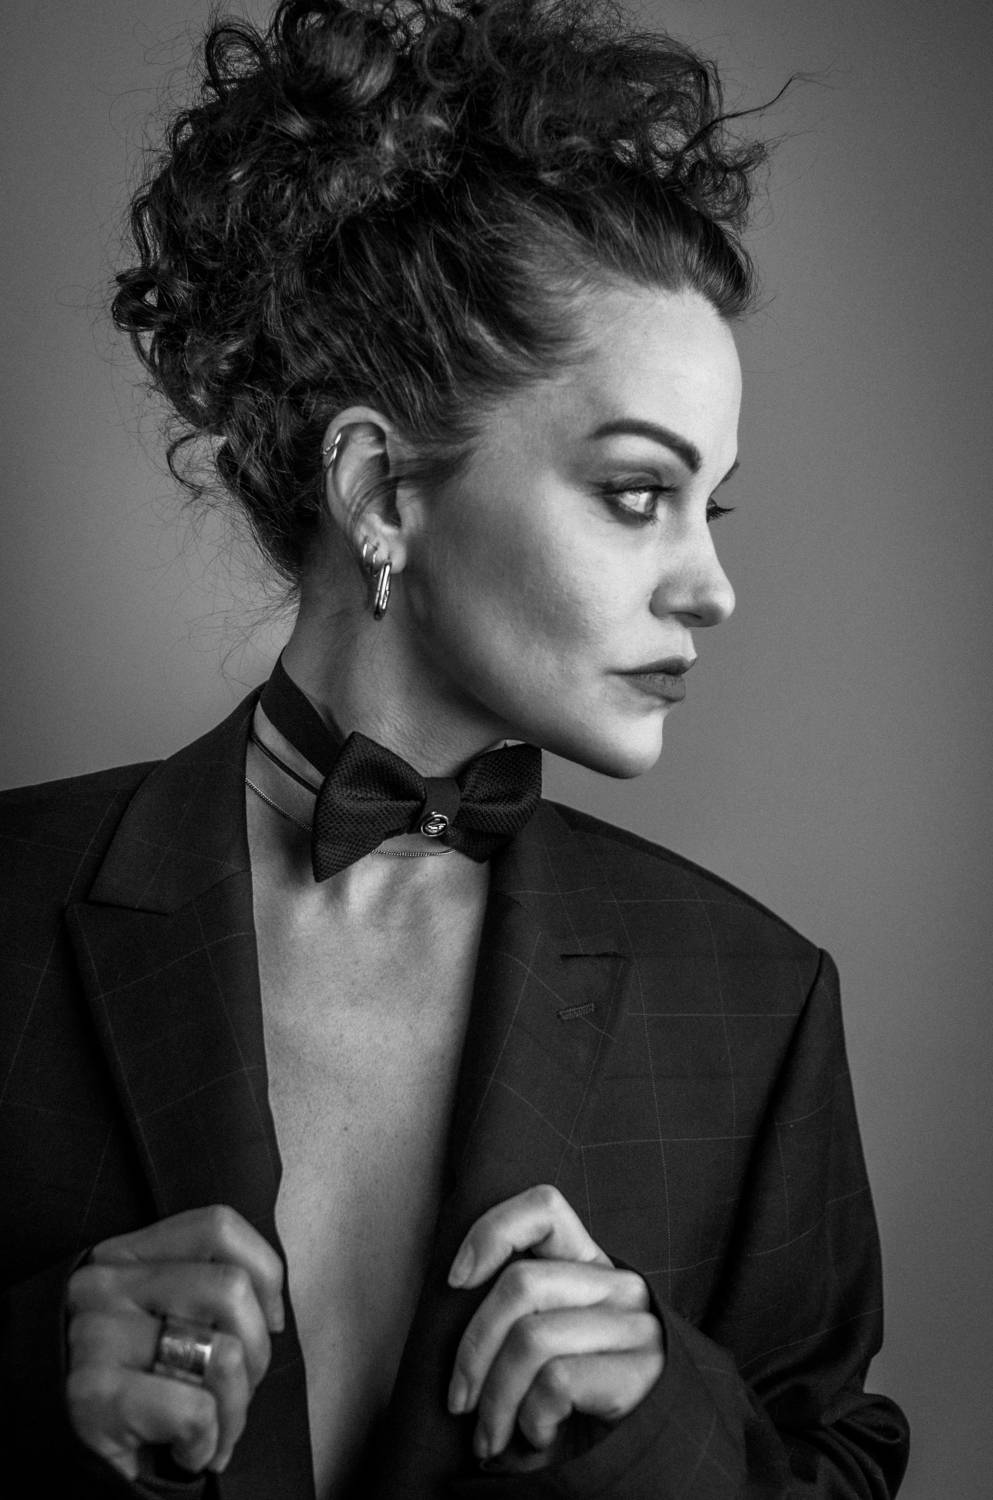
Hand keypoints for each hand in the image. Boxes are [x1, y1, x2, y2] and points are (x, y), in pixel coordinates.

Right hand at [66, 1205, 283, 1480]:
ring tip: (213, 1429)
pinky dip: (207, 1443)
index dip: (264, 1271)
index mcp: (124, 1256)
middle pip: (231, 1288)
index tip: (269, 1320)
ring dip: (235, 1408)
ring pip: (224, 1352)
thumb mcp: (161, 1321)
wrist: (66, 1464)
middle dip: (257, 1352)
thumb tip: (270, 1311)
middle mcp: (104, 1285)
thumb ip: (204, 1291)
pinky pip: (195, 1410)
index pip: (216, 1226)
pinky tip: (184, 1452)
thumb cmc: (134, 1392)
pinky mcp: (92, 1394)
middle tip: (235, 1392)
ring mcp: (94, 1335)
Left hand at [446, 1185, 663, 1466]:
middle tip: (460, 1404)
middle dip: (472, 1351)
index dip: (491, 1231)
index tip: (455, 1282)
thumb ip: (515, 1312)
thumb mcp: (544, 1346)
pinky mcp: (642, 1371)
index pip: (544, 1208)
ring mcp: (634, 1325)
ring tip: (490, 1439)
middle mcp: (618, 1284)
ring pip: (531, 1338)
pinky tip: (540, 1439)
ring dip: (496, 1401)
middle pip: (519, 1284)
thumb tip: (451, 1296)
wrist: (643, 1459)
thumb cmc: (575, 1404)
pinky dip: (532, 1420)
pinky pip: (556, 1382)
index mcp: (589, 1265)